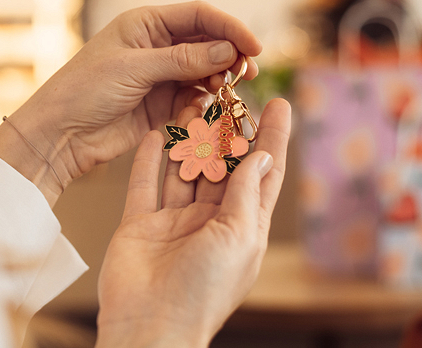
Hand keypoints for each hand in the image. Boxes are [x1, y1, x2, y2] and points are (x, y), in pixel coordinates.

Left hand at [0, 2, 261, 204]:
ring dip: (219, 81)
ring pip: (204, 72)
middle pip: (206, 43)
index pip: (199, 16)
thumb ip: (182, 60)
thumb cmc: (86, 89)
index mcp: (146, 23)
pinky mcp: (160, 104)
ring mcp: (159, 75)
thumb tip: (228, 50)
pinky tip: (208, 109)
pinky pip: (193, 98)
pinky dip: (205, 102)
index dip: (229, 28)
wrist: (60, 133)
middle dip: (229, 56)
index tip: (254, 47)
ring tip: (229, 92)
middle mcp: (156, 45)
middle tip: (248, 74)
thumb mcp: (135, 69)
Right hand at [95, 99, 290, 347]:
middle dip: (226, 132)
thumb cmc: (204, 290)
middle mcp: (209, 222)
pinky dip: (151, 159)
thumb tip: (261, 156)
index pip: (263, 174)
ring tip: (193, 103)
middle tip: (227, 96)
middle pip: (222, 166)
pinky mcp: (140, 224)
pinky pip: (145, 184)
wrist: (149, 325)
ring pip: (184, 169)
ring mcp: (173, 223)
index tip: (281, 103)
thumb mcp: (239, 237)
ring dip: (189, 138)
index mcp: (242, 229)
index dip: (273, 139)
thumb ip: (246, 193)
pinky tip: (158, 132)